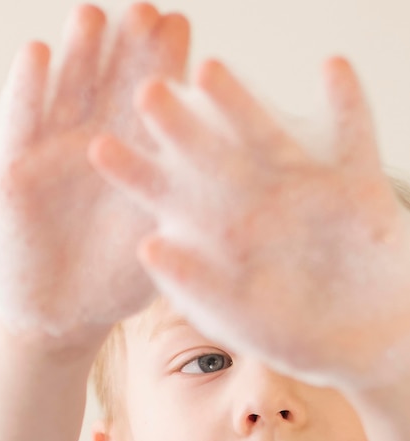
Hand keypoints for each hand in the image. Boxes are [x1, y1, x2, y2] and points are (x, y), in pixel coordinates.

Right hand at [0, 3, 188, 347]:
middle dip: (127, 50)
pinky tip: (37, 54)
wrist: (62, 313)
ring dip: (79, 56)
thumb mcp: (157, 244)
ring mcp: (52, 151)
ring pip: (66, 93)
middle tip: (144, 11)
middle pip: (112, 85)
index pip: (153, 104)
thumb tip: (237, 175)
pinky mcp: (13, 168)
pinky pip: (18, 123)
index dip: (165, 66)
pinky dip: (25, 90)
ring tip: (94, 17)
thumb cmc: (116, 282)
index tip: (180, 26)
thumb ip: (184, 210)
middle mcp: (96, 143)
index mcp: (137, 159)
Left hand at [90, 58, 409, 386]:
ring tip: (208, 69)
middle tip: (145, 94)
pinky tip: (331, 69)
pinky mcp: (357, 184)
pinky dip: (346, 104)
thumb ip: (197, 289)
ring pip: (267, 136)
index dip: (136, 174)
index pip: (170, 199)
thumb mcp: (244, 323)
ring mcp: (305, 189)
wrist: (370, 342)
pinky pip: (353, 137)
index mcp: (224, 237)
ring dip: (238, 102)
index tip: (99, 148)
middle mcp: (257, 204)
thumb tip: (147, 247)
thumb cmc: (303, 339)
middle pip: (209, 156)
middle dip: (176, 126)